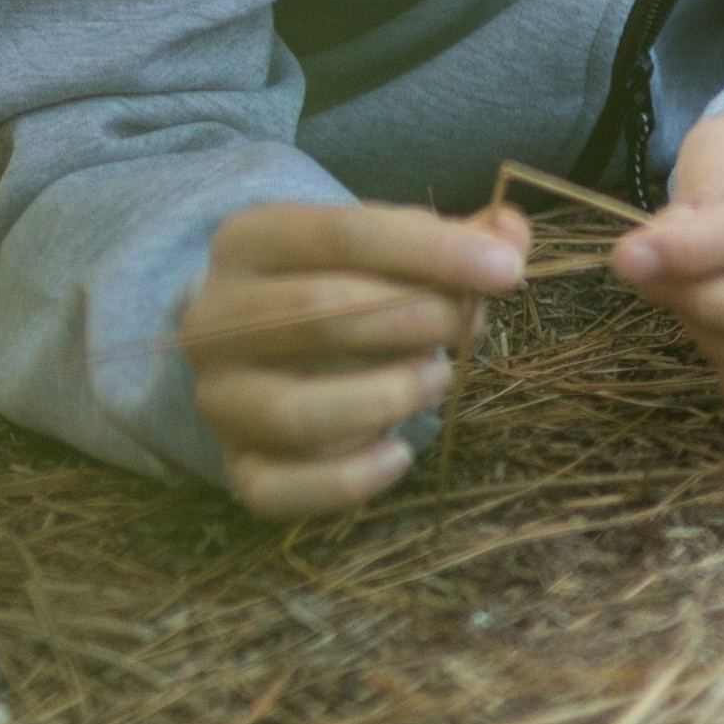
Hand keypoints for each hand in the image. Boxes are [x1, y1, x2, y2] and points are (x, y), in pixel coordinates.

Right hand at [180, 196, 529, 518]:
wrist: (262, 349)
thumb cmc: (342, 286)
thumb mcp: (387, 248)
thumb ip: (453, 239)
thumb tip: (511, 235)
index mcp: (250, 240)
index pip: (345, 234)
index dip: (433, 252)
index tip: (506, 271)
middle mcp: (213, 318)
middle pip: (319, 313)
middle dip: (415, 318)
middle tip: (466, 324)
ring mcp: (217, 398)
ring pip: (294, 409)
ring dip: (386, 396)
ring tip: (437, 377)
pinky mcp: (235, 465)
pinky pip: (280, 489)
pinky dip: (348, 480)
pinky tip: (400, 454)